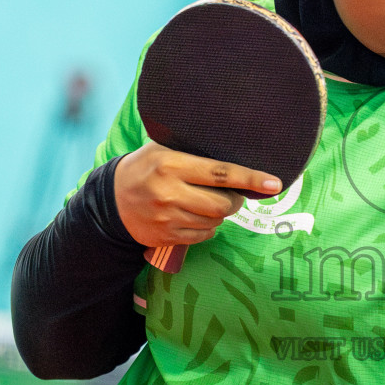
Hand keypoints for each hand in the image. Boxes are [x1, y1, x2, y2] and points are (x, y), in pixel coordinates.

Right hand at [113, 143, 281, 248]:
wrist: (110, 201)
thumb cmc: (145, 168)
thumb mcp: (163, 149)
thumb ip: (195, 150)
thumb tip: (238, 148)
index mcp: (172, 165)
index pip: (220, 173)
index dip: (250, 178)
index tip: (274, 184)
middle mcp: (169, 192)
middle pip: (223, 204)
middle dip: (235, 200)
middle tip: (232, 193)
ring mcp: (167, 218)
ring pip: (215, 222)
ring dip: (220, 214)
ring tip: (207, 202)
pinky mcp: (166, 236)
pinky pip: (203, 236)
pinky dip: (207, 227)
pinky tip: (195, 215)